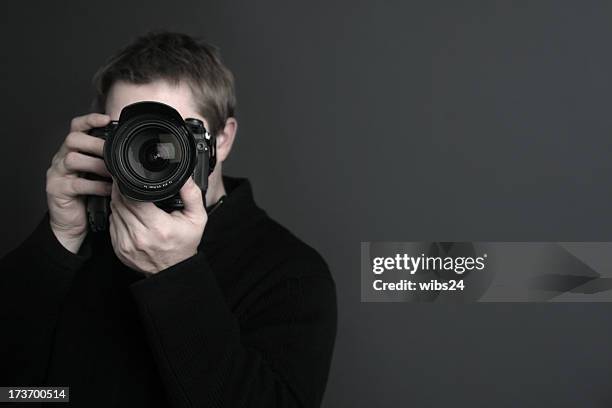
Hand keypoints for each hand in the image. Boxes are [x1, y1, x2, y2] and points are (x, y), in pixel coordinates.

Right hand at [46, 114, 111, 252]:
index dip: (90, 120)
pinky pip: (76, 184)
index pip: (76, 127)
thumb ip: (108, 162)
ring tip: (113, 173)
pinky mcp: (57, 190)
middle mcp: (61, 159)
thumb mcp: (98, 175)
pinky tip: (108, 190)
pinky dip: (95, 186)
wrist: (72, 223)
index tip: (107, 119)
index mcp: (72, 151)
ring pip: (72, 159)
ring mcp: (57, 174)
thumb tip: (131, 152)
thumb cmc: (88, 197)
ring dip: (96, 165)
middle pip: (73, 139)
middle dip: (95, 144)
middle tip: (113, 153)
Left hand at [108, 178, 206, 273]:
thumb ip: (192, 195)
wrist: (173, 270)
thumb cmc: (184, 244)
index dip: (128, 184)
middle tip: (131, 184)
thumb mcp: (197, 218)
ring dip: (119, 201)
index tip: (132, 178)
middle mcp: (139, 236)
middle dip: (122, 190)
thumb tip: (185, 177)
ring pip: (114, 211)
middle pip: (120, 202)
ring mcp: (126, 243)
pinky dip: (119, 215)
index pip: (132, 198)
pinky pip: (113, 222)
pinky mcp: (118, 248)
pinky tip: (130, 214)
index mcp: (158, 227)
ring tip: (132, 198)